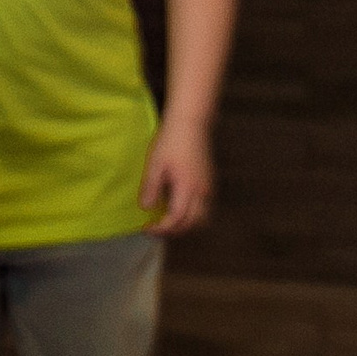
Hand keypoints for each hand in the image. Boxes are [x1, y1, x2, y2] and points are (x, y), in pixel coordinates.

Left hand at [139, 120, 213, 234]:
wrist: (191, 124)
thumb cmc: (171, 142)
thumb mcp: (155, 165)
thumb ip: (151, 188)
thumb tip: (146, 208)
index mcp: (188, 187)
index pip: (177, 219)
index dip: (161, 228)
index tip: (146, 228)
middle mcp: (202, 191)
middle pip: (192, 224)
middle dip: (173, 231)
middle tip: (155, 229)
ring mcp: (208, 188)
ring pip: (202, 218)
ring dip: (185, 226)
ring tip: (166, 222)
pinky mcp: (209, 183)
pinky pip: (205, 208)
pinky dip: (193, 216)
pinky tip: (178, 209)